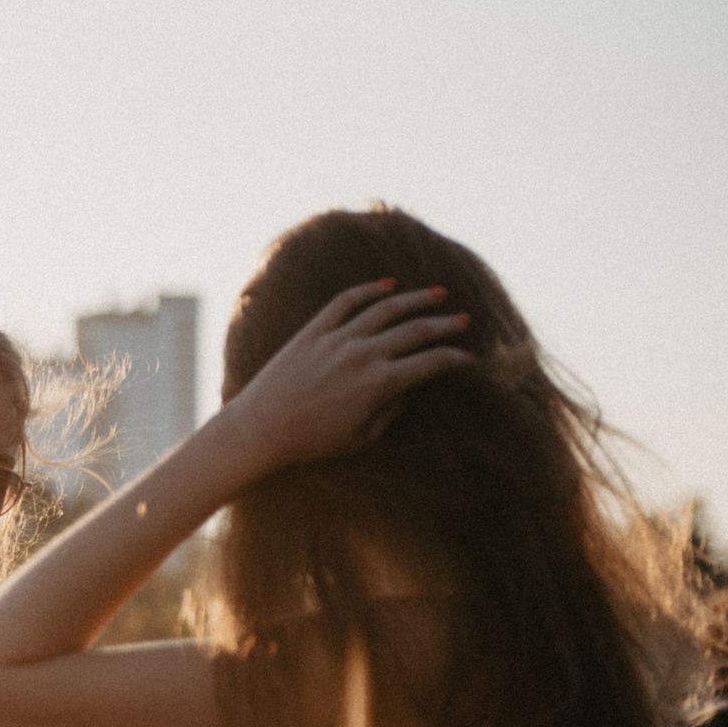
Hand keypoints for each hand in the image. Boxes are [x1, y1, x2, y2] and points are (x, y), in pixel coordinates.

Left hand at [217, 278, 475, 476]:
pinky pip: (345, 301)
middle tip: (464, 319)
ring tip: (437, 294)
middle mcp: (362, 355)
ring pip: (386, 308)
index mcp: (379, 384)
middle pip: (416, 330)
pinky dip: (368, 289)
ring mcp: (336, 339)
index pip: (431, 363)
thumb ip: (390, 411)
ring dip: (416, 299)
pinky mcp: (312, 331)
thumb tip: (407, 390)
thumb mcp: (360, 437)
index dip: (455, 359)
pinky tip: (387, 285)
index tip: (468, 357)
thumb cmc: (311, 441)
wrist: (260, 429)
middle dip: (445, 324)